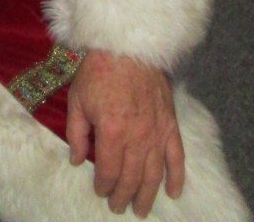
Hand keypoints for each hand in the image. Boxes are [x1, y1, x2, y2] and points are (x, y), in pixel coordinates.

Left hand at [67, 50, 184, 217]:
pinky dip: (176, 177)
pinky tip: (172, 192)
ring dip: (147, 194)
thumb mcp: (77, 99)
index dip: (103, 185)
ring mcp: (156, 133)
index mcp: (111, 132)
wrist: (127, 47)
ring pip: (153, 174)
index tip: (99, 191)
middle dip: (123, 195)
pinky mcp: (170, 125)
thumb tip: (76, 160)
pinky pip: (177, 158)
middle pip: (131, 178)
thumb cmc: (98, 71)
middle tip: (118, 206)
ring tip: (141, 209)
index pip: (108, 170)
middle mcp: (136, 137)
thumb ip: (76, 133)